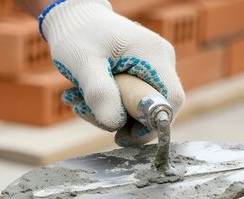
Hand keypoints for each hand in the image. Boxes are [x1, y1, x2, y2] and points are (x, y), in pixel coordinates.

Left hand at [39, 0, 184, 144]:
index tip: (120, 134)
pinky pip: (128, 101)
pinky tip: (83, 95)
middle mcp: (160, 61)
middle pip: (153, 109)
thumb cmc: (78, 35)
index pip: (170, 101)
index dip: (151, 125)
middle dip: (120, 119)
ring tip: (77, 98)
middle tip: (84, 110)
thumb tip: (115, 124)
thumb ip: (99, 93)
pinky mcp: (139, 74)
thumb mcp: (83, 64)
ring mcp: (151, 68)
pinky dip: (105, 105)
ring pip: (137, 108)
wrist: (73, 18)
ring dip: (106, 112)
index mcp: (154, 56)